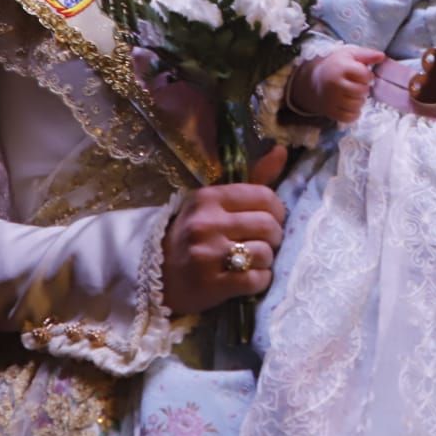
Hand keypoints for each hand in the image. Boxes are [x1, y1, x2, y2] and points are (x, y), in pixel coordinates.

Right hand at [161, 144, 287, 315]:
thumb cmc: (192, 233)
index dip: (277, 210)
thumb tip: (282, 150)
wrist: (154, 272)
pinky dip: (260, 280)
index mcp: (209, 198)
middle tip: (265, 242)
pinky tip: (250, 278)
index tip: (271, 219)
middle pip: (268, 226)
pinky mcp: (210, 285)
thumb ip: (252, 178)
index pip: (264, 197)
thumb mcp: (215, 201)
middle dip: (274, 236)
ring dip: (266, 260)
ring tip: (253, 261)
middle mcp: (207, 223)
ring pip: (264, 254)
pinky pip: (255, 280)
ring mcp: (207, 255)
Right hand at [293, 46, 382, 123]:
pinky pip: (349, 118)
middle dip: (363, 89)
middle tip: (358, 85)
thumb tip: (382, 56)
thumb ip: (367, 55)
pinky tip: (351, 105)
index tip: (363, 75)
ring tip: (354, 94)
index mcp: (341, 68)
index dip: (368, 76)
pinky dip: (354, 113)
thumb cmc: (336, 66)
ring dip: (360, 101)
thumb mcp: (350, 54)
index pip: (365, 75)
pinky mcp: (330, 111)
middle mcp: (335, 84)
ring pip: (356, 105)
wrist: (314, 79)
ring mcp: (331, 99)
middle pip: (361, 91)